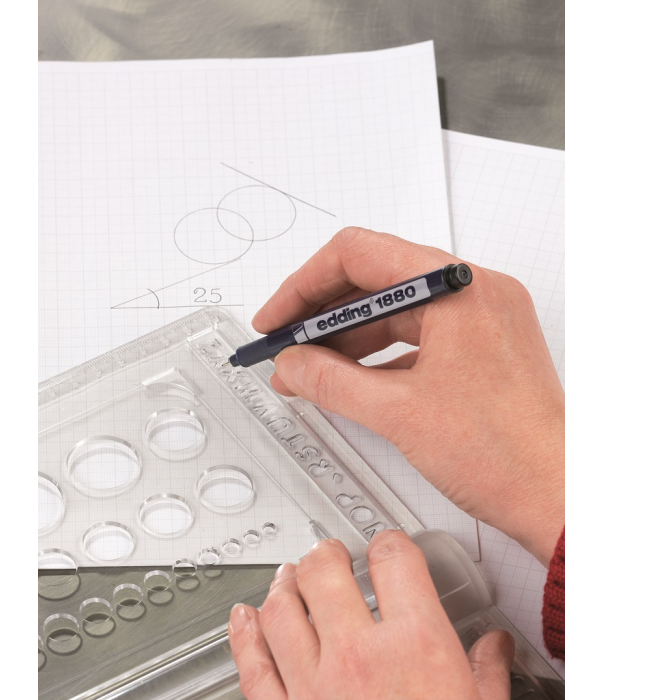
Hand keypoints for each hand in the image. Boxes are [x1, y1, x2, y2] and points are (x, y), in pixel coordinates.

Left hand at [229, 532, 514, 699]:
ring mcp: (314, 686)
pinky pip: (252, 664)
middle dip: (327, 554)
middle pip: (326, 572)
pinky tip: (243, 618)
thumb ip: (487, 675)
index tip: (389, 549)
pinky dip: (244, 634)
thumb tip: (494, 648)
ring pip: (281, 608)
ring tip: (288, 574)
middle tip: (329, 553)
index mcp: (416, 647)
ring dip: (282, 583)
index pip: (395, 561)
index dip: (391, 545)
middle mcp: (358, 655)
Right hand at [254, 227, 563, 565]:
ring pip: (393, 310)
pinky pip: (416, 334)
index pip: (358, 255)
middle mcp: (473, 291)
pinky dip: (377, 353)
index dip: (304, 286)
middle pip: (375, 279)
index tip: (277, 318)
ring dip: (346, 337)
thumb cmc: (506, 455)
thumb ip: (330, 381)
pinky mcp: (480, 345)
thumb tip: (291, 364)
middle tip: (284, 344)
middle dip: (321, 314)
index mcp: (458, 287)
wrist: (559, 498)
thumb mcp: (397, 413)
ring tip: (307, 368)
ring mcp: (480, 317)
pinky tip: (347, 379)